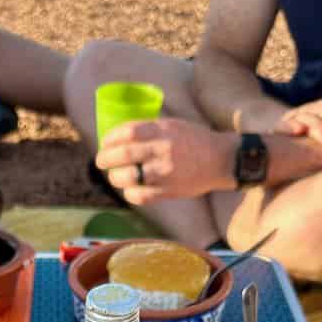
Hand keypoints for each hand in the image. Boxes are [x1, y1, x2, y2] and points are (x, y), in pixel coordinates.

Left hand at [94, 118, 235, 204]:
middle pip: (124, 155)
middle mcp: (163, 150)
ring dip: (116, 177)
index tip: (104, 143)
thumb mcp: (173, 125)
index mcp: (163, 130)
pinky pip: (141, 196)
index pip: (128, 132)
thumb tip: (120, 136)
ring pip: (129, 177)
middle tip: (100, 161)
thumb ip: (149, 129)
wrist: (220, 160)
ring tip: (115, 176)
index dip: (110, 138)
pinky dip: (130, 194)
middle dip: (105, 159)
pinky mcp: (169, 191)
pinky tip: (130, 190)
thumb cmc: (194, 140)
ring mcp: (165, 172)